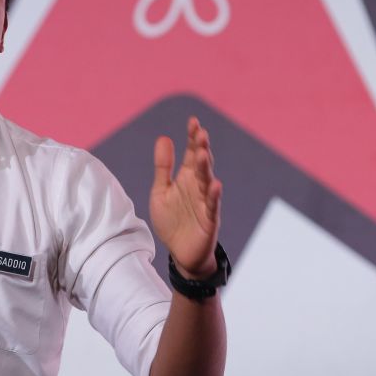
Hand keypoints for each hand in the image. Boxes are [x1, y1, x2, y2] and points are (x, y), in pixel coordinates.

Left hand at [150, 117, 222, 279]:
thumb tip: (164, 137)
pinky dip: (214, 196)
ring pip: (208, 181)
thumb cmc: (172, 221)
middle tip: (200, 133)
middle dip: (201, 148)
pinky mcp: (209, 220)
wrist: (180, 254)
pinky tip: (215, 184)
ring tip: (204, 153)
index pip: (191, 153)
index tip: (193, 121)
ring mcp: (205, 202)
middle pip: (201, 164)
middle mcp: (198, 187)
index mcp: (186, 178)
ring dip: (206, 168)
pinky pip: (213, 206)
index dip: (192, 138)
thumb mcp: (161, 191)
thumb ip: (163, 167)